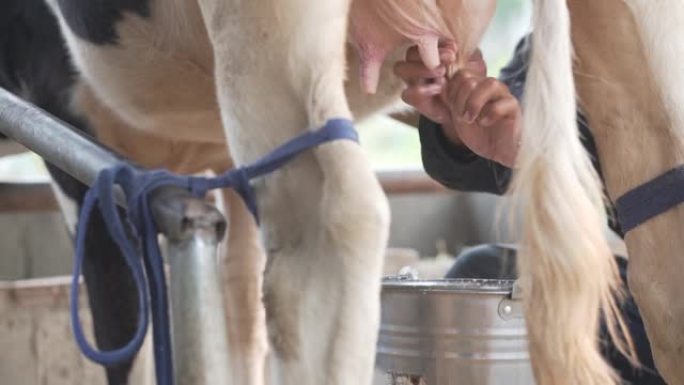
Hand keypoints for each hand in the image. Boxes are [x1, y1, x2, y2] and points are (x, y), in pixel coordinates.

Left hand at [394, 47, 521, 166]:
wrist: (501, 151)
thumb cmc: (478, 133)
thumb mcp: (455, 116)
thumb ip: (442, 99)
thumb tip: (426, 87)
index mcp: (470, 84)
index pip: (454, 73)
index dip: (446, 87)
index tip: (446, 104)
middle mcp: (486, 85)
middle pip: (465, 77)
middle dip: (458, 99)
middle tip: (461, 116)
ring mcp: (501, 94)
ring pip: (485, 83)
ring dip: (472, 104)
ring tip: (469, 119)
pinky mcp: (513, 107)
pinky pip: (502, 101)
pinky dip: (490, 113)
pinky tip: (485, 122)